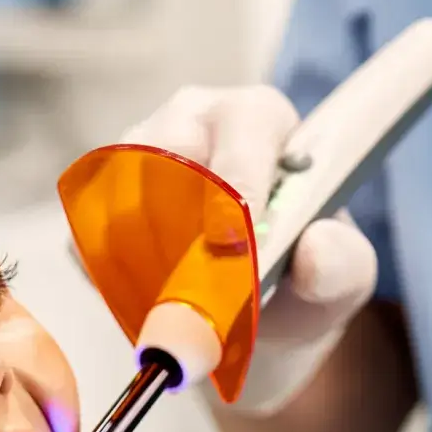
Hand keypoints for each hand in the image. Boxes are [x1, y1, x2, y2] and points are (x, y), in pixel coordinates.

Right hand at [124, 84, 378, 413]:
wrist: (245, 312)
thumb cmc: (298, 277)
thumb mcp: (342, 278)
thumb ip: (341, 265)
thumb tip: (314, 249)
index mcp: (256, 119)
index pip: (242, 128)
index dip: (236, 180)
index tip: (232, 242)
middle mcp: (188, 121)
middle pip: (165, 159)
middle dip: (180, 236)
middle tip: (198, 298)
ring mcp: (132, 158)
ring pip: (120, 204)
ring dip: (147, 268)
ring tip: (180, 311)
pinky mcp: (94, 204)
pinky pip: (89, 241)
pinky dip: (115, 283)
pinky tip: (149, 306)